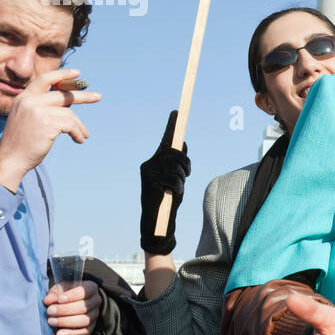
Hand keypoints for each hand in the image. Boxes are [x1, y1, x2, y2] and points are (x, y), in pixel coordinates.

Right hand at [0, 68, 101, 191]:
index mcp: (23, 98)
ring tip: (83, 136)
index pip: (44, 79)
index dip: (62, 74)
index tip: (77, 73)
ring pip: (69, 114)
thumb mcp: (28, 118)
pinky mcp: (47, 123)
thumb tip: (69, 102)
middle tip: (98, 97)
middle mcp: (30, 101)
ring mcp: (38, 111)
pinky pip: (71, 125)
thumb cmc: (21, 142)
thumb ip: (42, 107)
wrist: (11, 159)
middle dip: (83, 97)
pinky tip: (80, 140)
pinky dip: (78, 133)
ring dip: (79, 126)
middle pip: (63, 95)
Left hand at [45, 279, 100, 334]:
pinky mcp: (91, 328)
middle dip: (65, 310)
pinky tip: (59, 334)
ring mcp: (94, 315)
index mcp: (91, 288)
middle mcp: (96, 301)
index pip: (85, 291)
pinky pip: (84, 333)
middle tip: (50, 311)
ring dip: (66, 322)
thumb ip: (54, 294)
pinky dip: (71, 334)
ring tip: (51, 321)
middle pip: (84, 307)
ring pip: (84, 320)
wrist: (72, 304)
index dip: (73, 295)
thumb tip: (48, 301)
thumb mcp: (60, 289)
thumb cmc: (65, 294)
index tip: (59, 299)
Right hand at [139, 110, 190, 254]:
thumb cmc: (167, 200)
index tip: (177, 112)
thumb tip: (182, 145)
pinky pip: (173, 179)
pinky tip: (172, 194)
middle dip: (185, 163)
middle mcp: (148, 164)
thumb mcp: (176, 179)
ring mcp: (148, 173)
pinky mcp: (150, 183)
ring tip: (177, 187)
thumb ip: (177, 164)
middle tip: (186, 174)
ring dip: (182, 177)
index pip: (165, 141)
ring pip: (175, 165)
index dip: (172, 126)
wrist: (156, 223)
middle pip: (174, 152)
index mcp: (153, 162)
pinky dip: (178, 187)